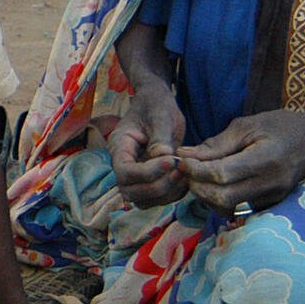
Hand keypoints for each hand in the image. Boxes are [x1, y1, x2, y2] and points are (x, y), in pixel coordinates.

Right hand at [109, 85, 187, 208]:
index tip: (171, 161)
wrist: (157, 102)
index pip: (125, 171)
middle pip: (130, 191)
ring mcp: (136, 174)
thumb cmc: (156, 104)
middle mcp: (124, 164)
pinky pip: (156, 198)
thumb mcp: (160, 114)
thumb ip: (160, 136)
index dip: (147, 173)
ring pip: (143, 200)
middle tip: (179, 171)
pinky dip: (171, 195)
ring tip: (184, 175)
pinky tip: (185, 179)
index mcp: (119, 146)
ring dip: (165, 194)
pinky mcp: (150, 179)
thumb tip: (164, 157)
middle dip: (157, 187)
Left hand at [177, 110, 304, 214]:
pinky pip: (238, 208)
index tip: (183, 160)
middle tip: (186, 171)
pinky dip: (220, 199)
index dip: (196, 170)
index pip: (222, 174)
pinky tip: (214, 184)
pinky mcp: (270, 205)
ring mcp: (272, 198)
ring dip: (206, 196)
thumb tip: (185, 155)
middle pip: (222, 197)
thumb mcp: (248, 125)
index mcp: (265, 160)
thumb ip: (216, 144)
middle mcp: (270, 184)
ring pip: (228, 207)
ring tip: (198, 176)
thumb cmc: (281, 126)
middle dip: (197, 186)